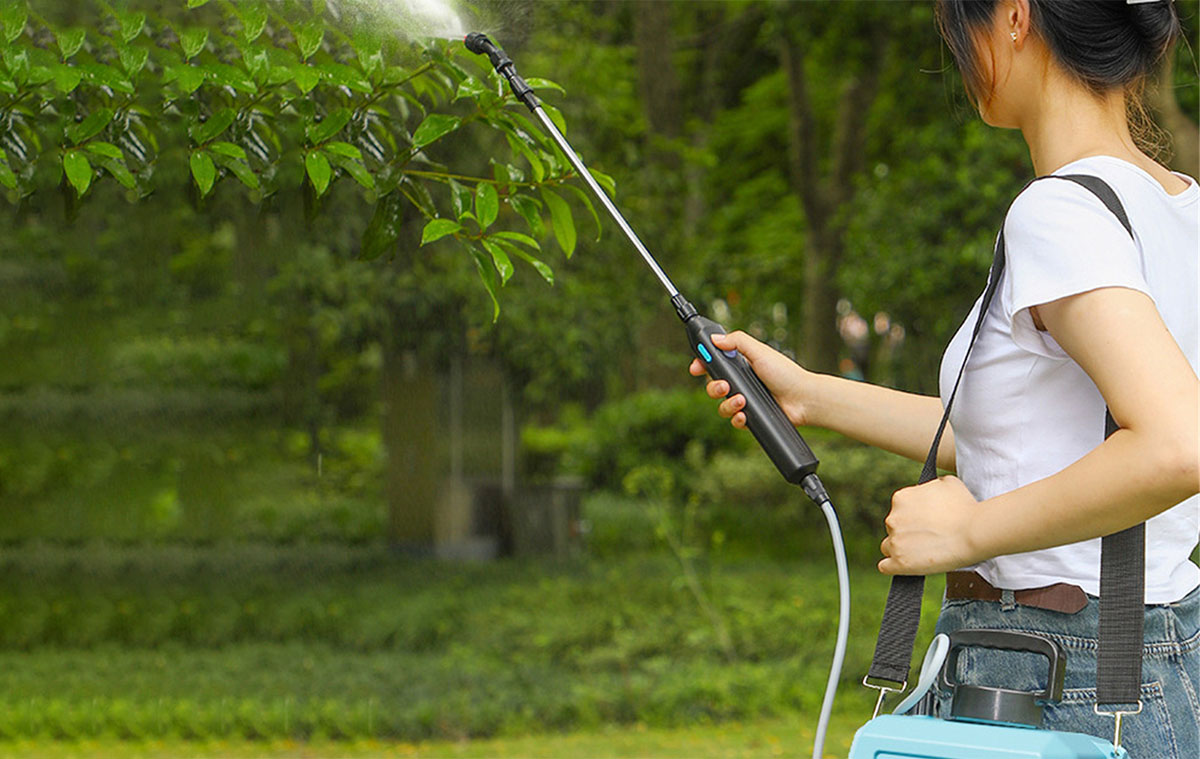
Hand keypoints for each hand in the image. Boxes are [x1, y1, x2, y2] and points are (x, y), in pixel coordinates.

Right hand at [687, 331, 810, 428]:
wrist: (804, 399)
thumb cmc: (786, 373)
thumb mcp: (760, 352)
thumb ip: (737, 341)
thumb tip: (715, 338)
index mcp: (741, 365)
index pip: (714, 364)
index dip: (702, 365)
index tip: (695, 368)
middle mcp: (741, 383)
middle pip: (713, 386)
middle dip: (713, 387)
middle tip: (725, 385)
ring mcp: (745, 401)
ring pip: (721, 406)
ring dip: (727, 404)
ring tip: (742, 400)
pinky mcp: (751, 417)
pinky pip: (734, 421)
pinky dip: (737, 418)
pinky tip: (744, 415)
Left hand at [878, 475, 982, 574]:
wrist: (974, 532)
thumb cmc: (965, 507)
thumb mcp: (947, 482)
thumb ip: (930, 485)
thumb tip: (927, 489)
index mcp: (900, 498)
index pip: (898, 510)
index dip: (912, 518)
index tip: (926, 524)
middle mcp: (892, 519)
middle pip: (893, 528)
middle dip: (907, 533)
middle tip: (928, 538)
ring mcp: (895, 541)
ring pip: (889, 547)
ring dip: (901, 549)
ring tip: (922, 553)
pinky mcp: (899, 562)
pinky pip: (885, 567)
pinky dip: (894, 567)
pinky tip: (904, 567)